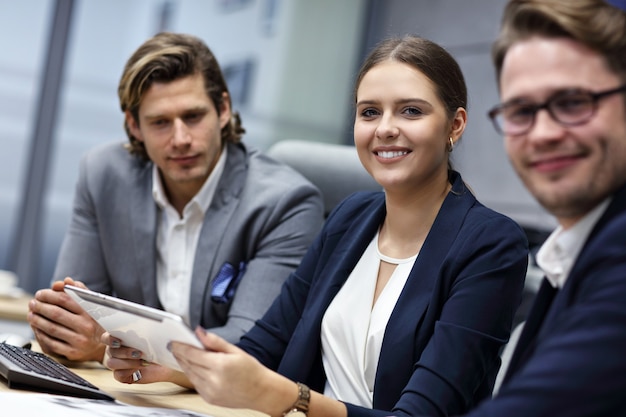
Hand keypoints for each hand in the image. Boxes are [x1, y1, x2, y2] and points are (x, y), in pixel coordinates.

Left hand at [27, 277, 105, 361]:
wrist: (103, 345)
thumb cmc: (94, 321)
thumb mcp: (91, 304)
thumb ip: (79, 290)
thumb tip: (64, 281)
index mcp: (91, 312)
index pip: (65, 299)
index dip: (49, 295)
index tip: (40, 294)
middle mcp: (86, 326)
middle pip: (56, 314)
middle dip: (40, 307)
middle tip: (32, 303)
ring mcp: (79, 340)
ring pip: (51, 328)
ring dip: (37, 320)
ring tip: (30, 315)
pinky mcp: (73, 352)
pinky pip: (51, 343)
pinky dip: (40, 334)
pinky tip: (36, 328)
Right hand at [101, 332, 191, 386]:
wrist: (166, 363)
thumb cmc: (160, 347)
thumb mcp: (157, 337)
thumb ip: (151, 333)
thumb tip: (148, 333)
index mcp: (121, 338)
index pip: (106, 337)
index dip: (109, 339)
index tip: (119, 341)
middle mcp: (117, 351)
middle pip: (110, 351)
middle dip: (125, 352)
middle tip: (139, 352)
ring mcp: (118, 364)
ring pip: (112, 363)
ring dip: (128, 362)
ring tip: (143, 361)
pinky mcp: (122, 375)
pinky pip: (118, 374)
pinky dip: (129, 371)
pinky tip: (140, 368)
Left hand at [170, 327, 296, 415]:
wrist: (261, 392)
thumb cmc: (251, 371)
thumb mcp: (235, 350)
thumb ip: (215, 342)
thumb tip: (200, 332)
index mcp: (220, 365)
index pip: (193, 354)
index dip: (181, 347)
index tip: (174, 341)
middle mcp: (213, 380)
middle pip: (189, 364)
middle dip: (180, 354)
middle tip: (175, 346)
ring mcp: (210, 392)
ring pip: (190, 374)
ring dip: (184, 364)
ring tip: (182, 355)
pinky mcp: (209, 399)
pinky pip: (195, 384)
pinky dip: (192, 374)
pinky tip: (194, 368)